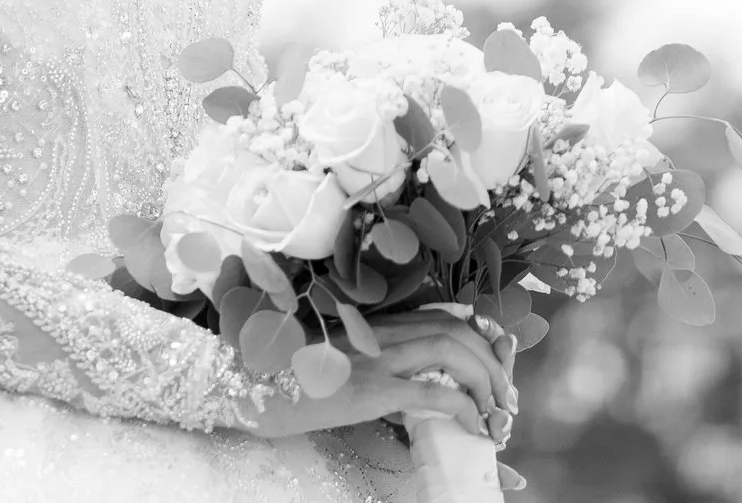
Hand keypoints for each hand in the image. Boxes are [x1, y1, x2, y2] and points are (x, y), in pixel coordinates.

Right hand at [237, 312, 514, 443]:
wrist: (239, 381)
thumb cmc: (273, 372)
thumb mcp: (323, 357)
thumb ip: (359, 356)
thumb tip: (393, 378)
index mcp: (368, 324)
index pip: (437, 316)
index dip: (474, 335)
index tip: (491, 360)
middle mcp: (377, 333)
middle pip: (454, 330)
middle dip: (491, 360)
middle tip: (503, 393)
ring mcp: (375, 358)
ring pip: (452, 351)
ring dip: (487, 380)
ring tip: (496, 410)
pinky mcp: (371, 389)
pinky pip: (434, 392)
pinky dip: (465, 406)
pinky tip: (474, 425)